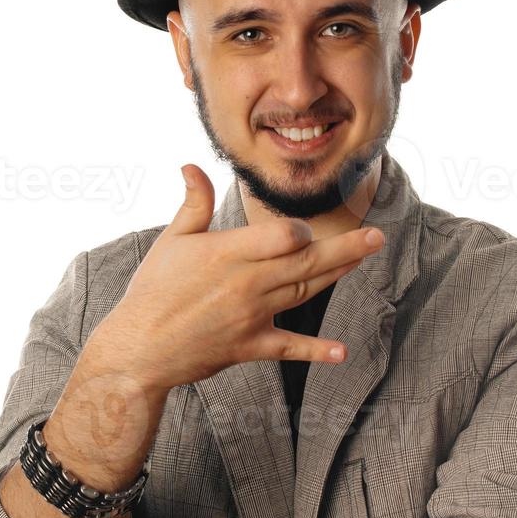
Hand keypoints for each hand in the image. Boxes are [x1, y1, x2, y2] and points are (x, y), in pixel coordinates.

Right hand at [97, 163, 384, 391]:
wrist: (139, 349)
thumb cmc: (152, 290)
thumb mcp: (171, 241)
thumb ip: (192, 203)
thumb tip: (192, 165)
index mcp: (227, 254)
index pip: (280, 237)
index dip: (298, 231)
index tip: (305, 227)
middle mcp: (246, 284)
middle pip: (305, 262)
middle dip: (345, 248)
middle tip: (377, 236)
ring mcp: (252, 316)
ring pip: (304, 293)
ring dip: (337, 276)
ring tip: (364, 259)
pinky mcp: (251, 346)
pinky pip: (289, 347)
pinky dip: (316, 350)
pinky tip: (342, 351)